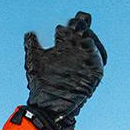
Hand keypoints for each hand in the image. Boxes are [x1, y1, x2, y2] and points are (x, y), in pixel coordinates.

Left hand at [24, 10, 107, 129]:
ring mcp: (85, 62)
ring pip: (92, 43)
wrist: (47, 107)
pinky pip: (99, 59)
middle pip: (84, 32)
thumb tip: (30, 33)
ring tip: (81, 30)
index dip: (71, 23)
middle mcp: (77, 52)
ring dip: (89, 35)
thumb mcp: (34, 62)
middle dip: (82, 25)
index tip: (62, 25)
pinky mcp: (93, 73)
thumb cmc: (40, 85)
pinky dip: (96, 50)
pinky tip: (87, 43)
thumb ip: (32, 46)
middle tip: (76, 22)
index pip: (72, 28)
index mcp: (64, 47)